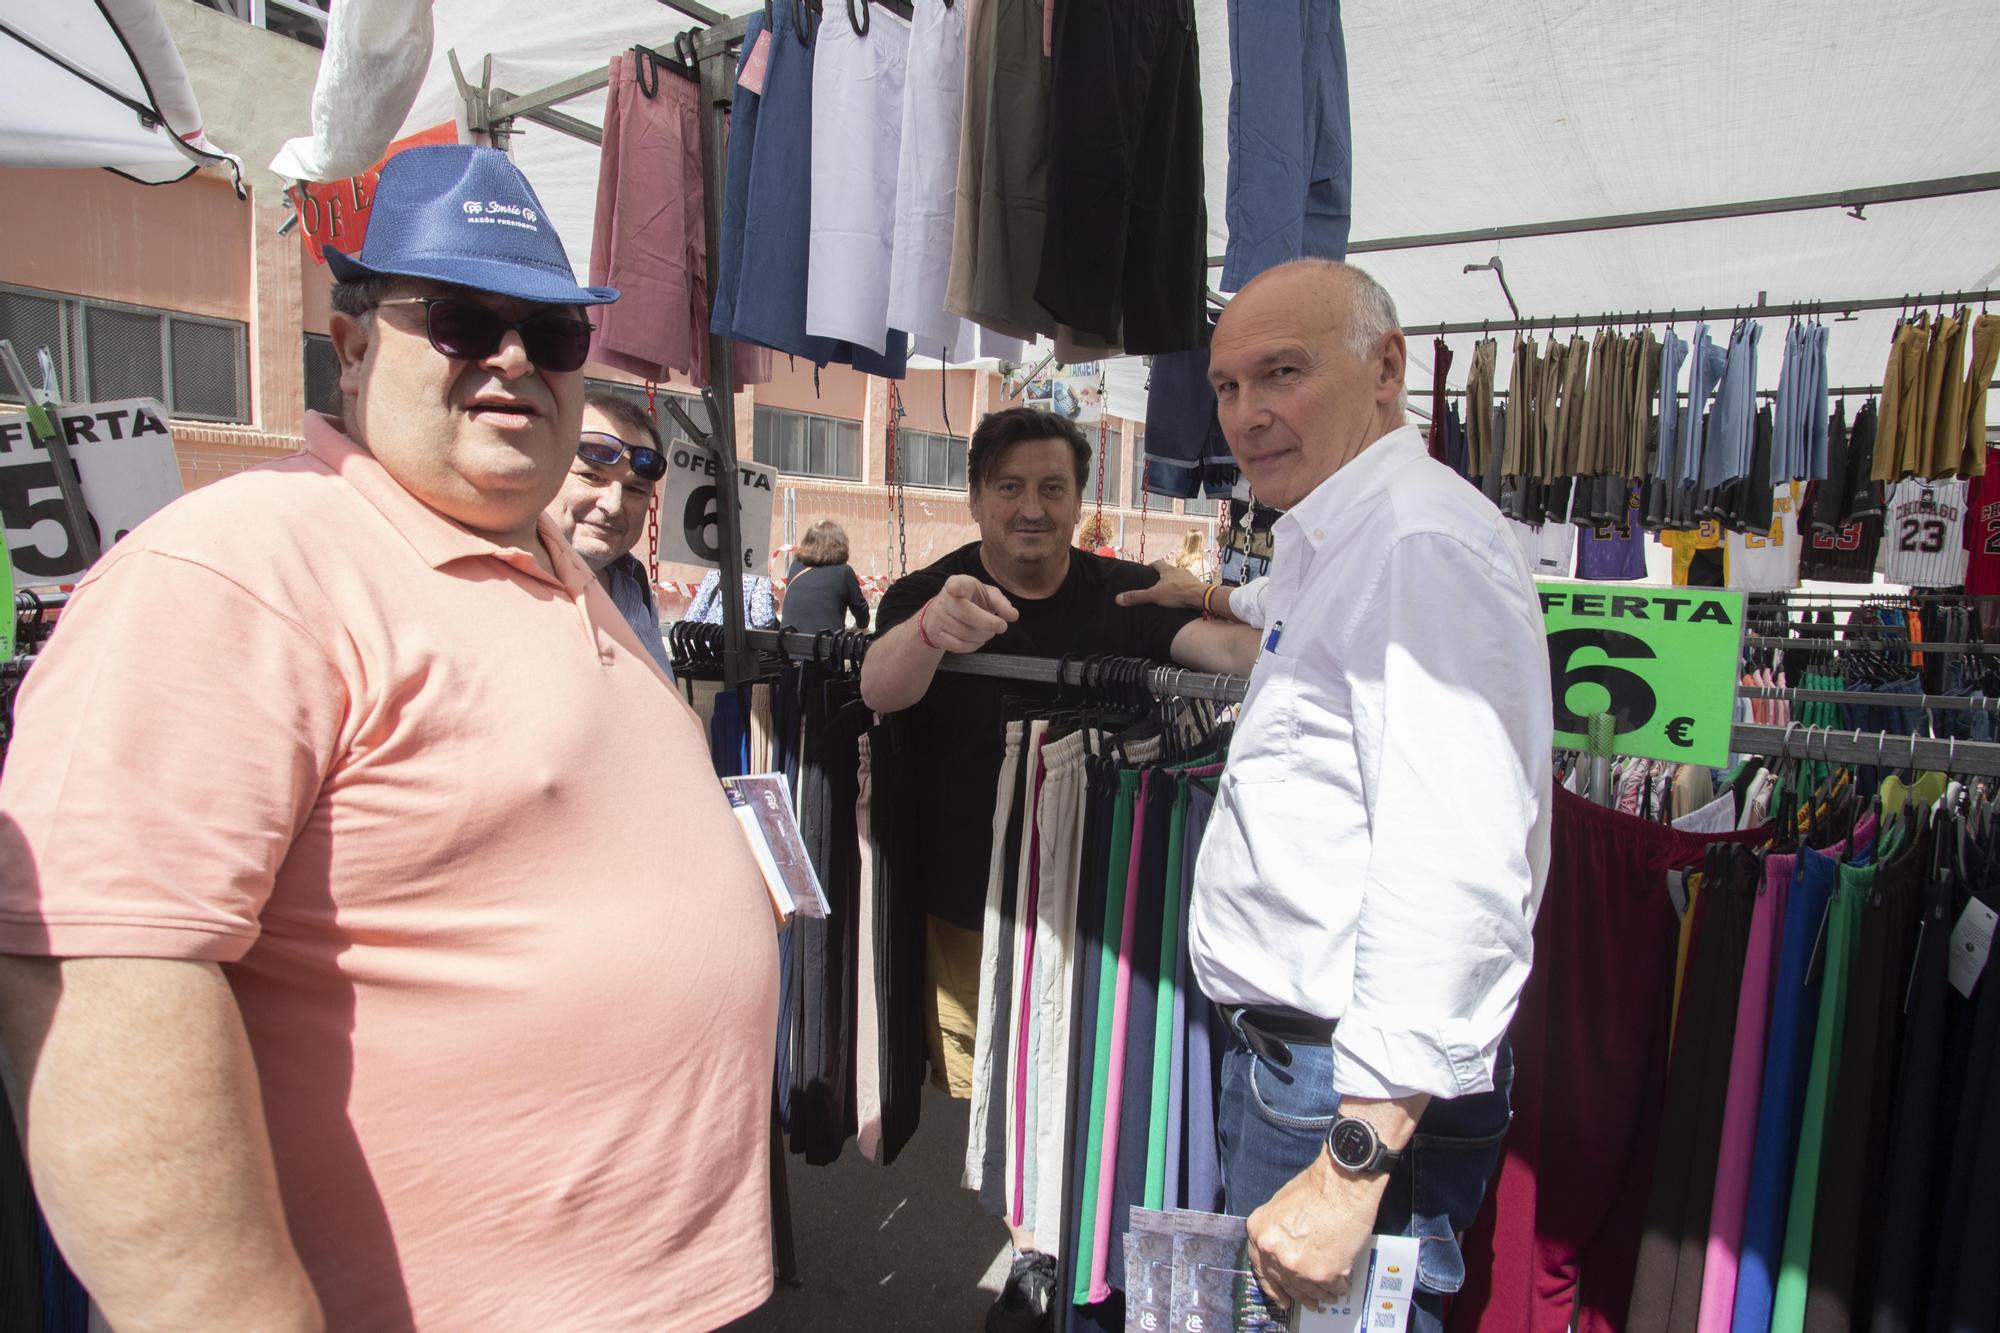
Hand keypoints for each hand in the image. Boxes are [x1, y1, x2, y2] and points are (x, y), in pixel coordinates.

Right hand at [920, 575, 1018, 651]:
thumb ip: (1001, 603)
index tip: (953, 588)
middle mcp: (945, 599)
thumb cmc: (971, 601)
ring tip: (988, 632)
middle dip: (989, 623)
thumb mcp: (988, 595)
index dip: (955, 586)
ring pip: (965, 633)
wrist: (944, 613)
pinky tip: (977, 640)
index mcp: (959, 584)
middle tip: (1002, 626)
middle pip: (967, 614)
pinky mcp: (935, 634)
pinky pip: (958, 646)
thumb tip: (1013, 615)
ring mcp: (938, 617)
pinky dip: (973, 646)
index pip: (956, 584)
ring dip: (983, 636)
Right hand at [1113, 560, 1207, 610]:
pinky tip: (1180, 599)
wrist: (1201, 597)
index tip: (1147, 571)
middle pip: (1169, 570)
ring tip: (1168, 593)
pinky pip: (1188, 587)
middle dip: (1162, 576)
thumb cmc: (1178, 593)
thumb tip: (1118, 598)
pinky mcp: (1197, 586)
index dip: (1151, 566)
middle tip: (1156, 584)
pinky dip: (1183, 591)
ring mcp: (1190, 578)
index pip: (1157, 562)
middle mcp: (1179, 570)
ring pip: (1179, 578)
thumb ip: (1137, 597)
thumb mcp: (1154, 595)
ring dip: (1174, 583)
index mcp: (1168, 569)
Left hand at [1245, 1148, 1383, 1313]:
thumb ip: (1277, 1232)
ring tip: (1329, 1292)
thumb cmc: (1318, 1187)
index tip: (1282, 1296)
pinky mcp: (1323, 1274)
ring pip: (1310, 1291)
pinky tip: (1343, 1283)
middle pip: (1286, 1283)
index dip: (1273, 1287)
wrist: (1343, 1183)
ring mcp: (1297, 1266)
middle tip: (1308, 1300)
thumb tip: (1285, 1253)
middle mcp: (1274, 1253)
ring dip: (1320, 1293)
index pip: (1261, 1270)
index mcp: (1259, 1233)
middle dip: (1299, 1293)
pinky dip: (1339, 1287)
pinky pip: (1332, 1289)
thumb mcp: (1280, 1205)